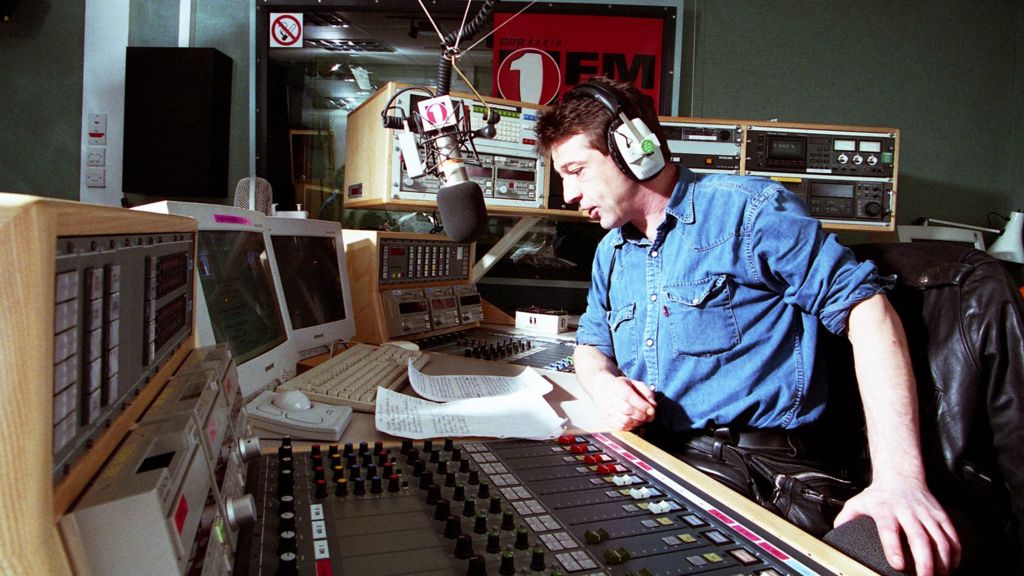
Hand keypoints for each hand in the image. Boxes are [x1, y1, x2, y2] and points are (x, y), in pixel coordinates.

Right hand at [588, 376, 656, 429]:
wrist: (602, 389)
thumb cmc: (622, 387)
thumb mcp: (634, 383)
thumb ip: (646, 392)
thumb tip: (653, 405)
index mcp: (616, 386)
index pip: (629, 396)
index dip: (642, 405)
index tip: (651, 410)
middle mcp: (608, 398)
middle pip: (627, 410)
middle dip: (642, 415)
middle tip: (650, 417)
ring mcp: (605, 410)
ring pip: (624, 421)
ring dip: (638, 422)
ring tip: (644, 420)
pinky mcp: (605, 419)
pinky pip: (620, 427)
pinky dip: (631, 427)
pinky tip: (636, 423)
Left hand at [834, 475, 960, 575]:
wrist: (900, 476)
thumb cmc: (877, 495)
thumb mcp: (857, 503)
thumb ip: (845, 520)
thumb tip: (835, 536)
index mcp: (885, 509)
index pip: (889, 530)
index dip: (894, 548)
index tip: (898, 565)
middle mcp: (908, 511)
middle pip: (920, 538)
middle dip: (924, 562)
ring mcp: (926, 513)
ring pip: (940, 539)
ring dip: (943, 561)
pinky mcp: (941, 516)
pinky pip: (952, 536)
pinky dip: (955, 554)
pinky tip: (951, 567)